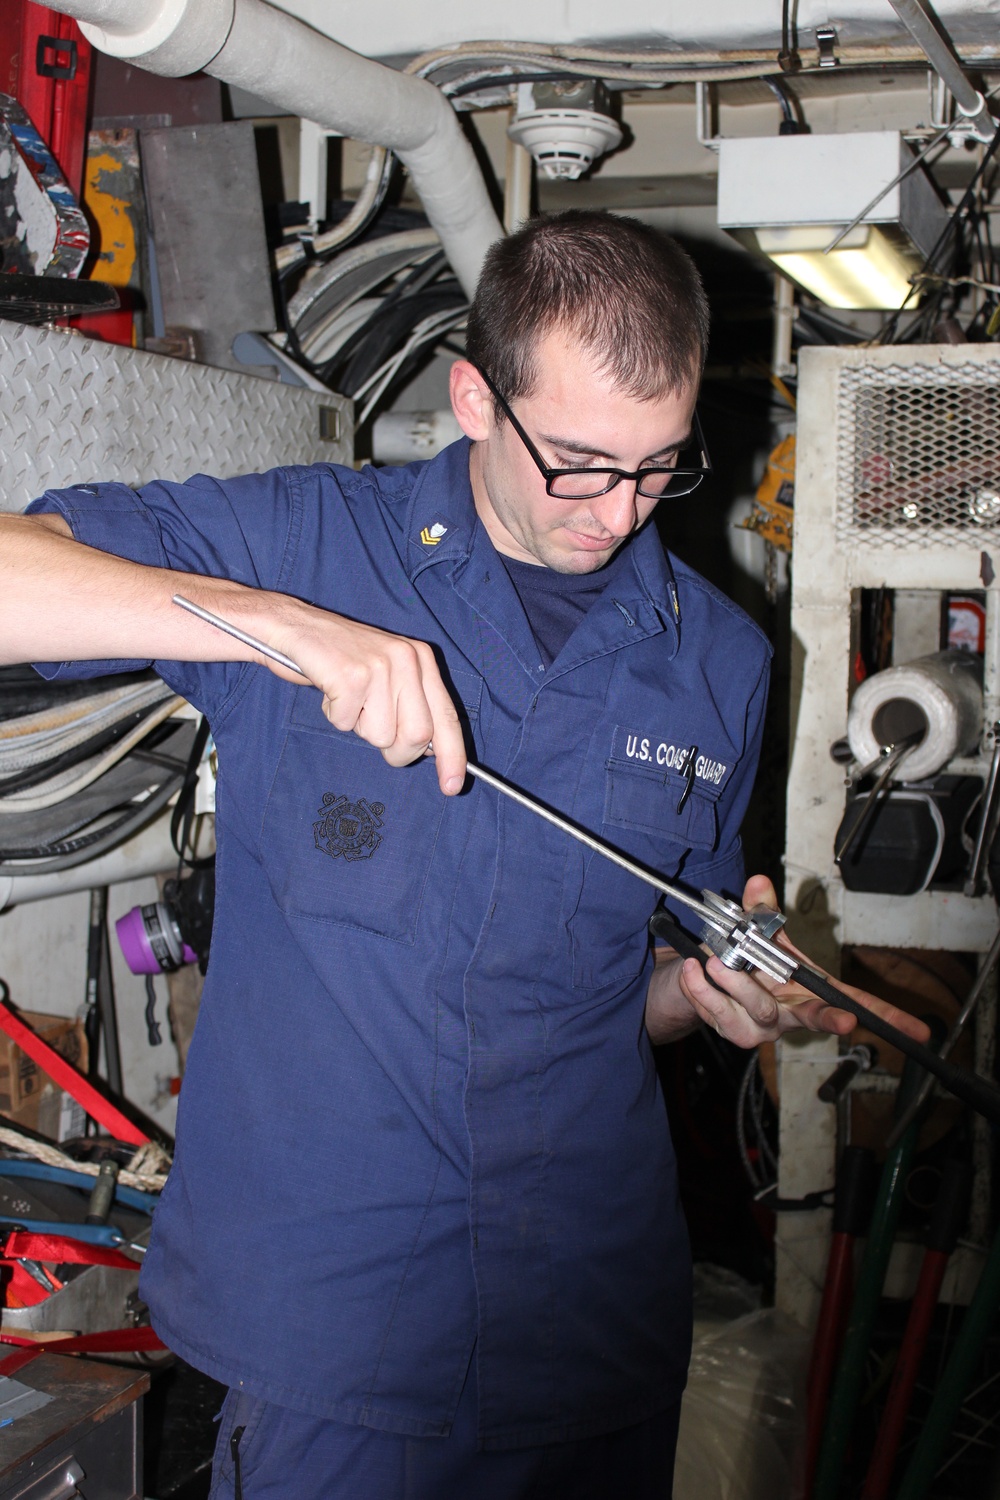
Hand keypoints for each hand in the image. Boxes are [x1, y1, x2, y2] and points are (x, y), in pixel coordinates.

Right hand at [267, 602, 466, 795]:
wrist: (296, 626)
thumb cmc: (340, 659)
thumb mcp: (388, 675)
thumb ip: (411, 706)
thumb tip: (428, 751)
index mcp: (422, 660)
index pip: (446, 716)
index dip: (452, 755)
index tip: (451, 786)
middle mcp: (408, 660)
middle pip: (418, 735)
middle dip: (396, 750)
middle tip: (371, 728)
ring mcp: (380, 666)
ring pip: (380, 734)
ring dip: (357, 726)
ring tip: (347, 696)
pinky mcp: (351, 675)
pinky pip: (345, 723)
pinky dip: (334, 715)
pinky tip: (330, 689)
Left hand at [676, 874, 931, 1049]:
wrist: (692, 980)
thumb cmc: (740, 959)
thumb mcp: (756, 932)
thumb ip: (760, 910)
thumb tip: (758, 882)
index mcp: (806, 988)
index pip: (852, 1002)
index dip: (886, 1016)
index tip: (915, 1030)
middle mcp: (789, 1012)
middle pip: (816, 1018)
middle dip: (830, 1018)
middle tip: (845, 1021)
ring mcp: (762, 1026)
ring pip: (760, 1010)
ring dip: (737, 984)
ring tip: (715, 963)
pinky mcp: (732, 1031)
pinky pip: (720, 1014)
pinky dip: (703, 990)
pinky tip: (693, 971)